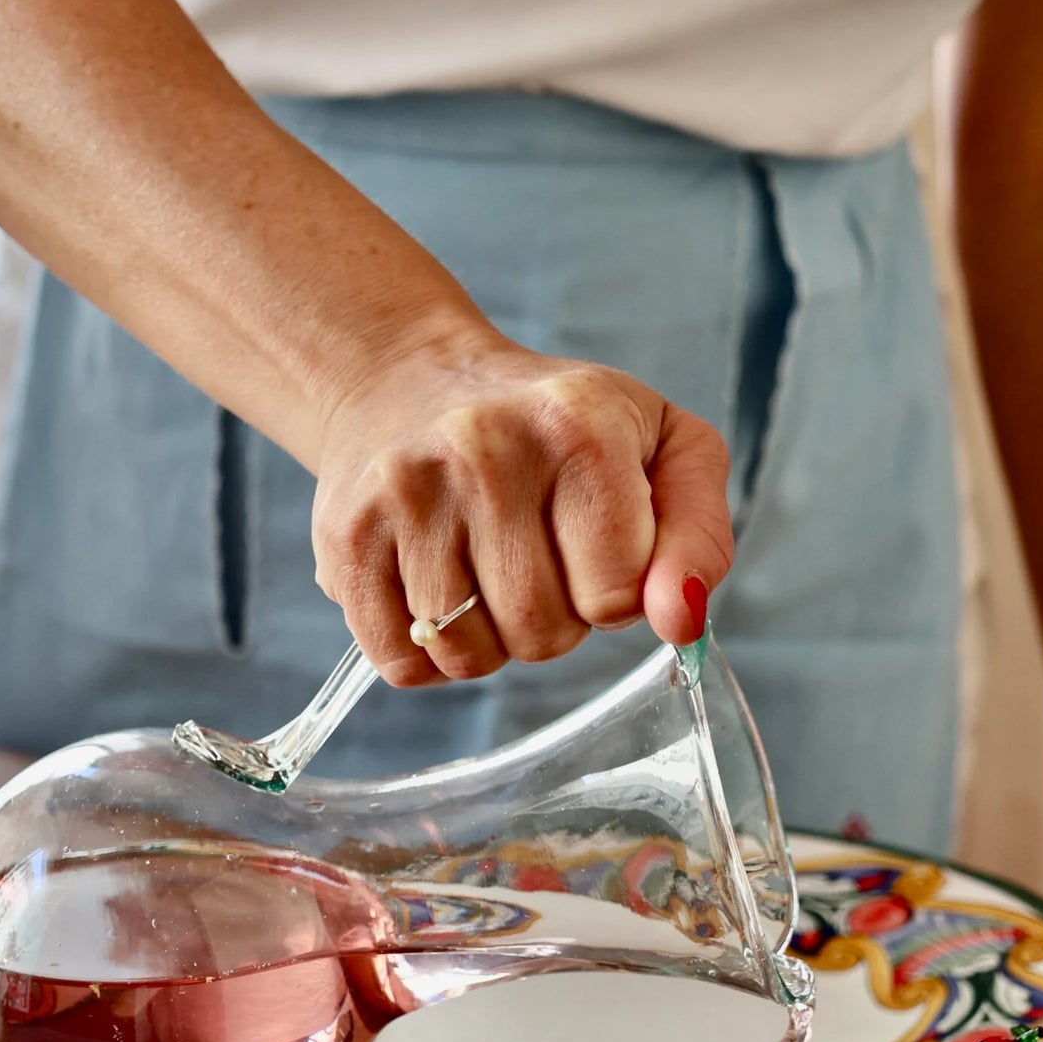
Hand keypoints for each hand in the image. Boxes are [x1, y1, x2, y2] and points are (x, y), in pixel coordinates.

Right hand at [311, 325, 732, 685]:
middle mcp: (484, 448)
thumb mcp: (662, 451)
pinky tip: (432, 588)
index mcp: (579, 423)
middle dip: (552, 620)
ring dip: (487, 639)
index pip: (617, 595)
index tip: (595, 548)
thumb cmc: (557, 427)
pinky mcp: (346, 537)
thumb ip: (697, 538)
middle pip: (542, 633)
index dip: (614, 592)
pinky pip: (401, 662)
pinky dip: (427, 653)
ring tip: (482, 569)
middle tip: (535, 558)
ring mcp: (405, 492)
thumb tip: (680, 621)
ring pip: (467, 654)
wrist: (410, 379)